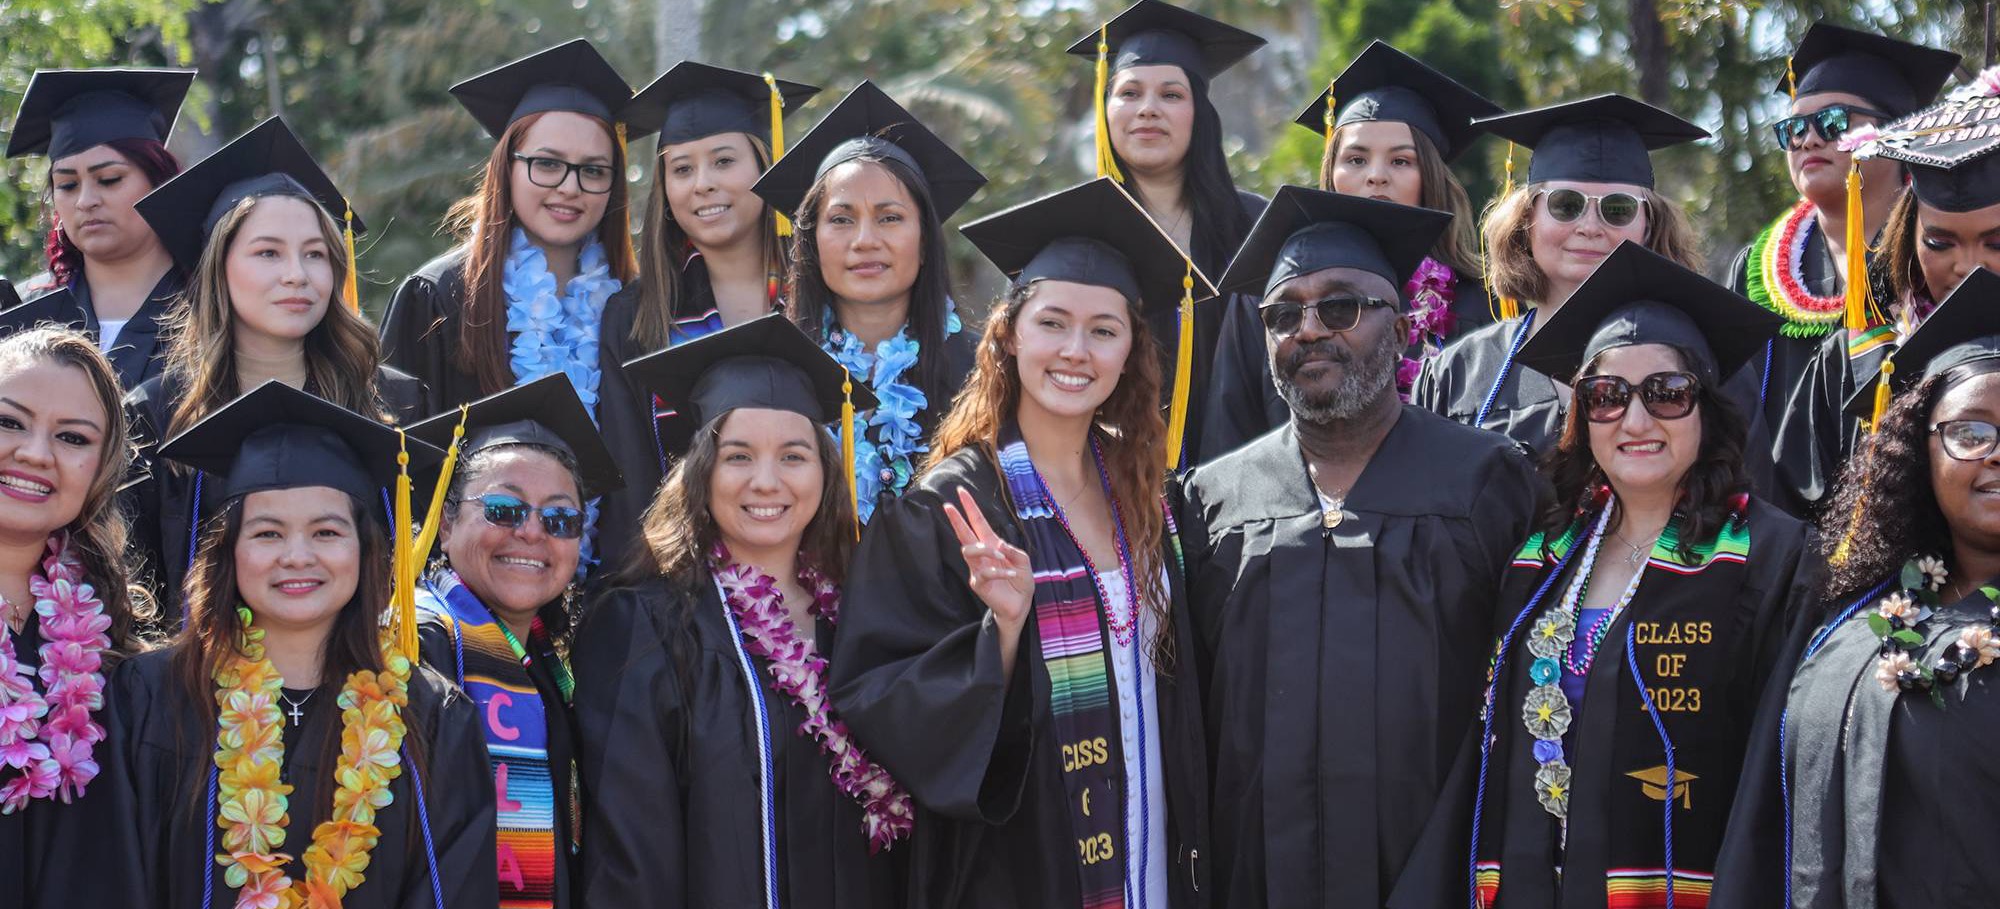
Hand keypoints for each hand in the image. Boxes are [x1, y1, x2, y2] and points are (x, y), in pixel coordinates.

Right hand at [943, 486, 1032, 627]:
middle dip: (957, 519)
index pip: (978, 523)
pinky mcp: (979, 584)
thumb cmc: (1021, 581)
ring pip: (969, 551)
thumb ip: (1014, 551)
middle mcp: (982, 555)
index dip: (970, 508)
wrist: (1020, 605)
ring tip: (1001, 555)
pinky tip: (1010, 574)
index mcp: (992, 545)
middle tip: (948, 506)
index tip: (961, 491)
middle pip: (964, 534)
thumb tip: (999, 545)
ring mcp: (978, 569)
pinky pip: (985, 573)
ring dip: (985, 550)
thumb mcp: (1024, 562)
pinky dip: (999, 571)